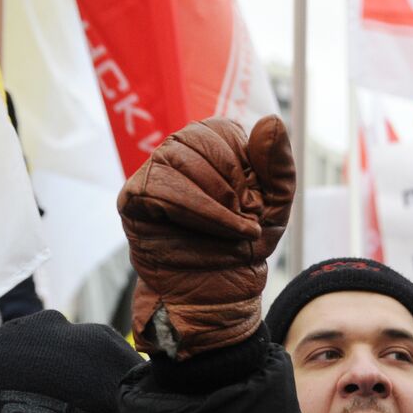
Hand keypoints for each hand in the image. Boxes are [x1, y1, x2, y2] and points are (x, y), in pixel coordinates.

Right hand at [118, 115, 294, 358]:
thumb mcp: (276, 205)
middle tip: (242, 219)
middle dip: (230, 185)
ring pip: (177, 160)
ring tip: (231, 231)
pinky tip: (212, 231)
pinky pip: (159, 187)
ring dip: (215, 202)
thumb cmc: (244, 246)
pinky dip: (196, 210)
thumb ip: (279, 165)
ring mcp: (153, 174)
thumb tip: (271, 120)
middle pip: (197, 139)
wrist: (220, 292)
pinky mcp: (133, 200)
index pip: (223, 129)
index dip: (245, 166)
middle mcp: (178, 154)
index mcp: (212, 148)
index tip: (253, 200)